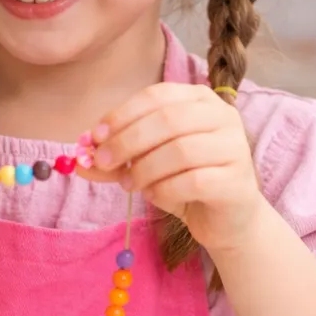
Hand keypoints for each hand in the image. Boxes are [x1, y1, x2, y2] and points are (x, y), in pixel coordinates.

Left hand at [80, 83, 265, 253]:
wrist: (225, 220)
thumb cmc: (184, 183)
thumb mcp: (144, 165)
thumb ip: (115, 159)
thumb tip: (78, 159)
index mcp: (199, 101)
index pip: (157, 96)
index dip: (123, 114)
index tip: (95, 136)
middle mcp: (222, 117)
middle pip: (167, 120)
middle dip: (127, 141)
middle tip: (103, 162)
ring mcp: (234, 147)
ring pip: (179, 151)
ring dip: (144, 169)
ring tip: (129, 183)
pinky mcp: (236, 181)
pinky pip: (193, 181)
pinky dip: (164, 189)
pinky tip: (154, 195)